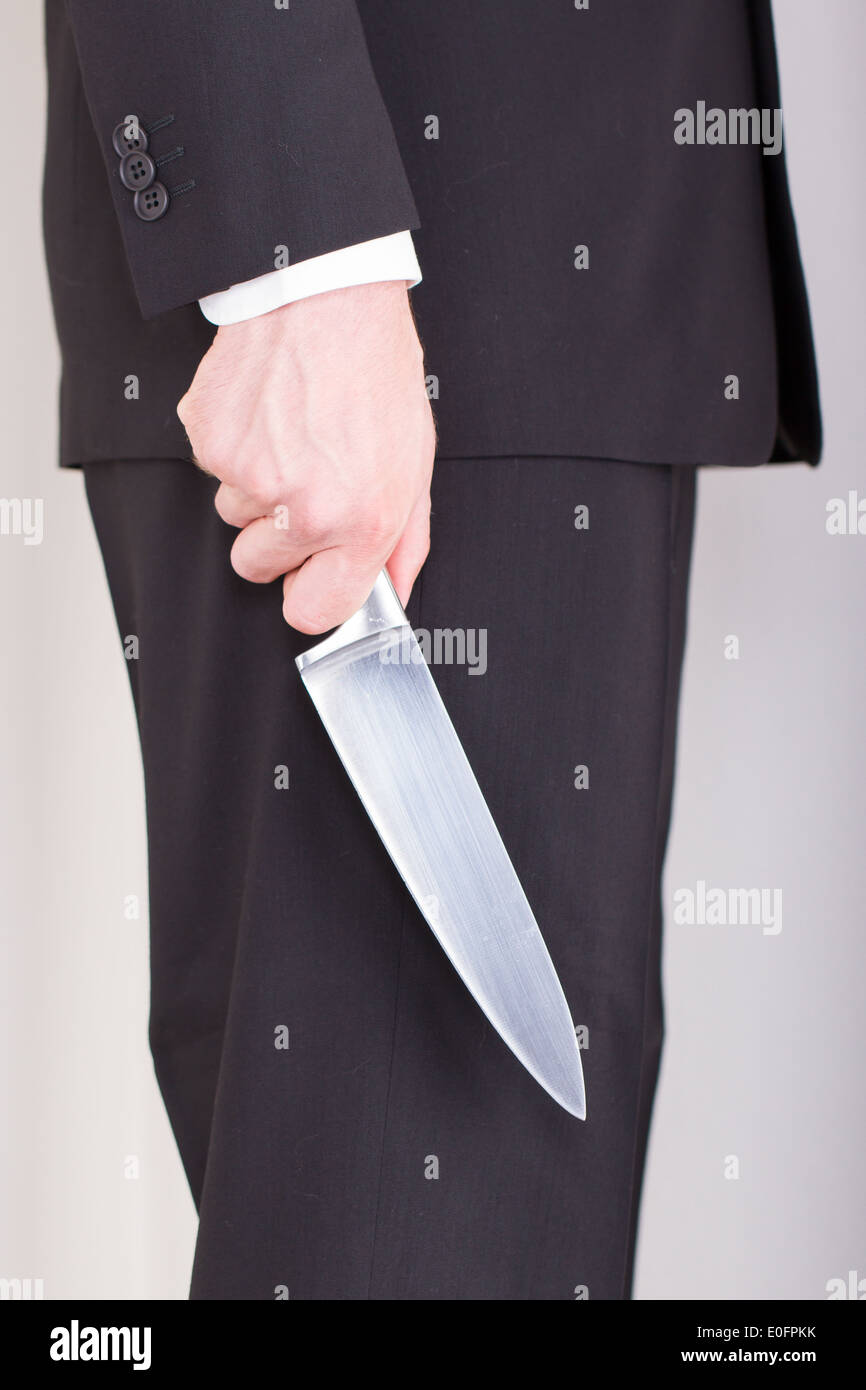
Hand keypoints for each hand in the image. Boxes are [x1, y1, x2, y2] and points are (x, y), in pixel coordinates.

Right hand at [177, 281, 434, 633]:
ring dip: (256, 488)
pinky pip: (212, 469)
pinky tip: (268, 413)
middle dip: (276, 538)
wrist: (327, 295)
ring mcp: (250, 476)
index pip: (313, 612)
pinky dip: (235, 446)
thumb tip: (394, 588)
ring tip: (292, 435)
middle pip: (257, 568)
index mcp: (361, 522)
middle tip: (303, 486)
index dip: (309, 596)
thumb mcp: (414, 460)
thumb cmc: (375, 370)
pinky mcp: (210, 441)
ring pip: (233, 515)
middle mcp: (303, 508)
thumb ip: (405, 539)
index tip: (311, 577)